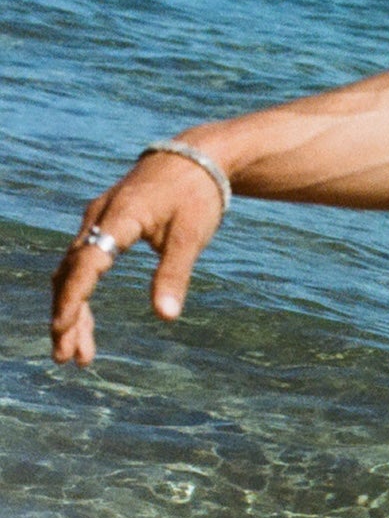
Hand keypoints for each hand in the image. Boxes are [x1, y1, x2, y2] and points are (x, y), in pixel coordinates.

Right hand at [49, 150, 225, 365]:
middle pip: (71, 272)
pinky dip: (82, 295)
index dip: (73, 299)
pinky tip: (86, 325)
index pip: (86, 263)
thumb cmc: (196, 196)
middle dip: (67, 318)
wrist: (196, 159)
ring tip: (77, 356)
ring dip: (72, 313)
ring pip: (73, 272)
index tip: (63, 330)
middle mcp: (98, 217)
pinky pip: (83, 264)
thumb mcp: (191, 236)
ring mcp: (97, 221)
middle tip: (67, 359)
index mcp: (118, 217)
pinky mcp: (104, 227)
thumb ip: (175, 274)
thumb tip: (166, 316)